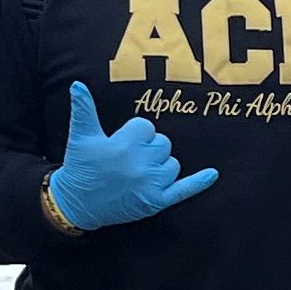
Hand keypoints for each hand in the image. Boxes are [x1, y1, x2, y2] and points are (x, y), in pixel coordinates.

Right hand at [46, 83, 218, 232]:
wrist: (78, 204)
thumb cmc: (80, 167)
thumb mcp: (80, 137)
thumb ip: (83, 109)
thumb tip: (77, 84)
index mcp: (123, 146)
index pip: (146, 127)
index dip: (134, 134)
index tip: (121, 144)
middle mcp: (140, 165)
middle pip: (162, 143)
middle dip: (148, 148)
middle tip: (128, 159)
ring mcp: (150, 185)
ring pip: (172, 163)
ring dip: (160, 165)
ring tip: (137, 171)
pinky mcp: (156, 202)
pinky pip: (184, 190)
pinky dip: (199, 183)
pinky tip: (213, 174)